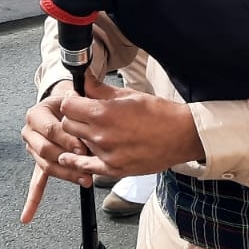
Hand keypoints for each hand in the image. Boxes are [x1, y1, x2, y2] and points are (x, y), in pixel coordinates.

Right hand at [20, 80, 91, 223]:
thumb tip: (76, 96)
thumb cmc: (71, 101)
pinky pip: (36, 183)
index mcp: (36, 115)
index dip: (67, 139)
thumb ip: (75, 97)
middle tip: (86, 163)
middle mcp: (30, 133)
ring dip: (66, 175)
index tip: (83, 147)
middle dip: (67, 158)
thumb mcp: (72, 96)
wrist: (63, 106)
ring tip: (85, 180)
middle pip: (46, 151)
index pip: (50, 130)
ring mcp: (33, 150)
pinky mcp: (40, 163)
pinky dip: (33, 200)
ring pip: (47, 167)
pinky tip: (27, 216)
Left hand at [56, 78, 203, 179]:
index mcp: (103, 113)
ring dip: (81, 136)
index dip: (71, 100)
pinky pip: (85, 167)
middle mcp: (101, 135)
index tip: (77, 100)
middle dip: (74, 117)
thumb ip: (100, 89)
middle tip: (85, 115)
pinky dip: (76, 161)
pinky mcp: (113, 169)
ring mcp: (106, 154)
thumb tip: (84, 79)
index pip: (68, 106)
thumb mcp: (128, 94)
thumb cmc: (159, 114)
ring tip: (94, 131)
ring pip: (77, 143)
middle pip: (68, 125)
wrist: (180, 136)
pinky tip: (72, 157)